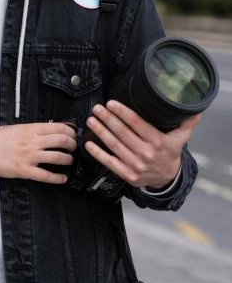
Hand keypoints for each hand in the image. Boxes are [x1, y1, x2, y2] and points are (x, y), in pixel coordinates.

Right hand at [0, 122, 76, 184]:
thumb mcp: (17, 128)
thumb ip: (34, 130)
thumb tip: (51, 131)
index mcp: (31, 129)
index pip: (59, 127)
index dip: (71, 132)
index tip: (73, 135)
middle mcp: (32, 142)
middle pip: (62, 141)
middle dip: (72, 145)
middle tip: (73, 148)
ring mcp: (29, 157)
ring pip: (57, 158)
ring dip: (68, 160)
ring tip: (69, 161)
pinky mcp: (24, 171)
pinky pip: (46, 176)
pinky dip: (58, 178)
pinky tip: (63, 178)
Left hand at [84, 100, 200, 189]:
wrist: (167, 179)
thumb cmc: (169, 153)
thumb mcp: (180, 138)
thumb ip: (186, 123)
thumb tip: (195, 109)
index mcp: (158, 142)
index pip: (138, 124)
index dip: (123, 113)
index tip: (111, 103)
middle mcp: (146, 154)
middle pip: (123, 134)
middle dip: (108, 119)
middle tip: (97, 108)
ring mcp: (136, 165)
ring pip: (115, 146)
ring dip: (101, 132)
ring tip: (91, 120)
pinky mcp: (127, 175)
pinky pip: (110, 163)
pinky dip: (98, 154)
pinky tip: (88, 143)